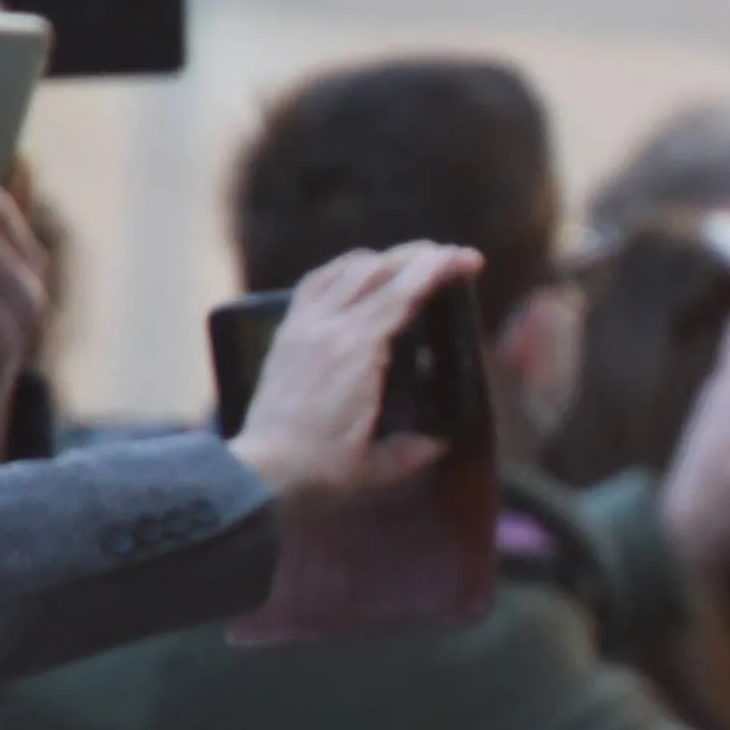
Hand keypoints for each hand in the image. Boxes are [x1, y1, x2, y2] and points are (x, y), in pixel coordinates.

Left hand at [225, 244, 484, 510]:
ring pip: (347, 268)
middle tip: (452, 258)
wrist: (260, 473)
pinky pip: (317, 282)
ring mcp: (304, 325)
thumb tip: (436, 442)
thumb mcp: (378, 466)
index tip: (469, 261)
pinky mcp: (287, 333)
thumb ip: (412, 450)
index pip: (404, 292)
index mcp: (359, 352)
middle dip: (421, 256)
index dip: (440, 269)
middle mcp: (330, 327)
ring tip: (412, 262)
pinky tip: (359, 271)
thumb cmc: (320, 471)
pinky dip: (345, 268)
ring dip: (386, 259)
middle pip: (379, 269)